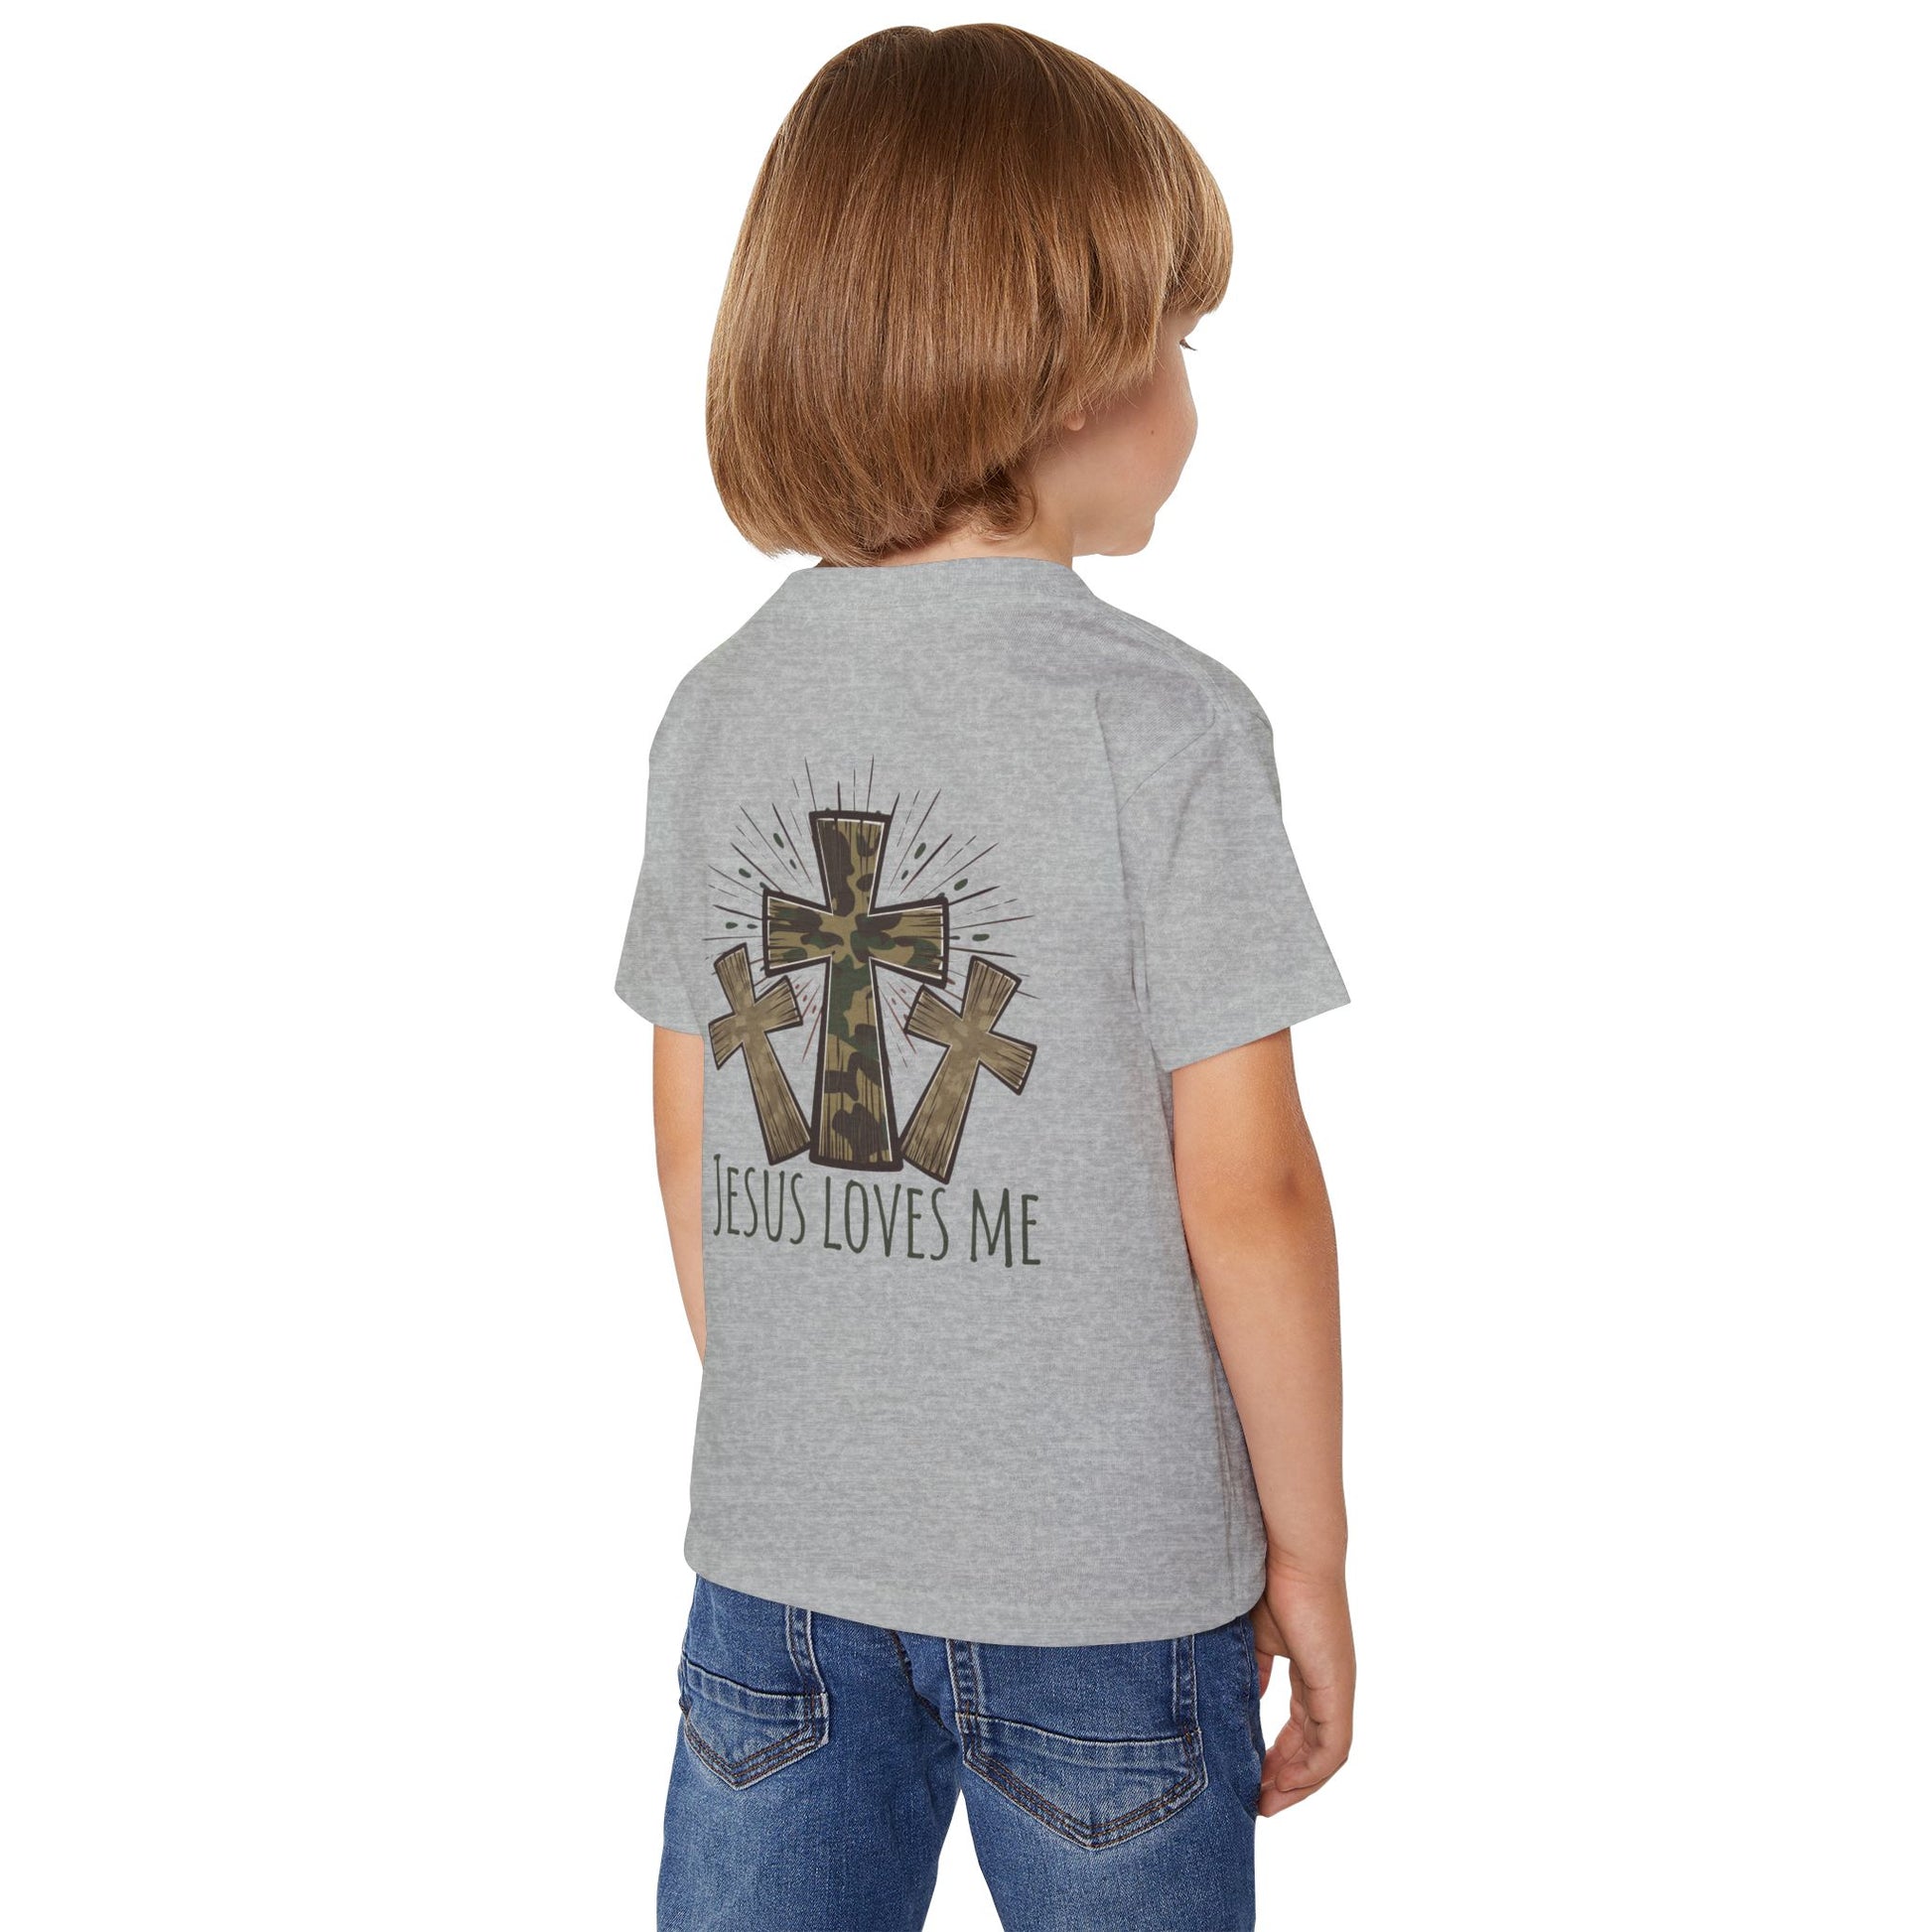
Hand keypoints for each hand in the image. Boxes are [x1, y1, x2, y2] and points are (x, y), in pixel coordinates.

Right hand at [1248, 1566, 1353, 1815]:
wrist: (1288, 1553)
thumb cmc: (1264, 1581)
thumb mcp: (1250, 1636)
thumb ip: (1249, 1670)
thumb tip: (1239, 1700)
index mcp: (1309, 1668)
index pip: (1299, 1725)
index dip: (1278, 1754)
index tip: (1252, 1776)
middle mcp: (1329, 1683)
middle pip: (1313, 1746)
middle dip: (1286, 1777)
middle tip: (1258, 1802)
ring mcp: (1337, 1687)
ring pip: (1325, 1753)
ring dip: (1297, 1782)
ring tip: (1267, 1802)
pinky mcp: (1337, 1688)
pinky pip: (1332, 1746)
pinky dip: (1310, 1771)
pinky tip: (1284, 1784)